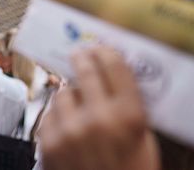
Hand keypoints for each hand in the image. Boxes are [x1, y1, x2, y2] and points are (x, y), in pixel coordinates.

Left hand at [38, 46, 159, 169]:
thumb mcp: (145, 143)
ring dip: (70, 94)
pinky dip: (57, 117)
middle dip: (82, 59)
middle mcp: (99, 118)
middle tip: (80, 54)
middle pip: (85, 71)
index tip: (102, 49)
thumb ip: (131, 110)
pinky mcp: (49, 145)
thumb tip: (116, 77)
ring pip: (63, 92)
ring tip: (78, 102)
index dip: (106, 53)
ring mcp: (70, 131)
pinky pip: (49, 115)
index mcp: (129, 116)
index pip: (114, 66)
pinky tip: (67, 126)